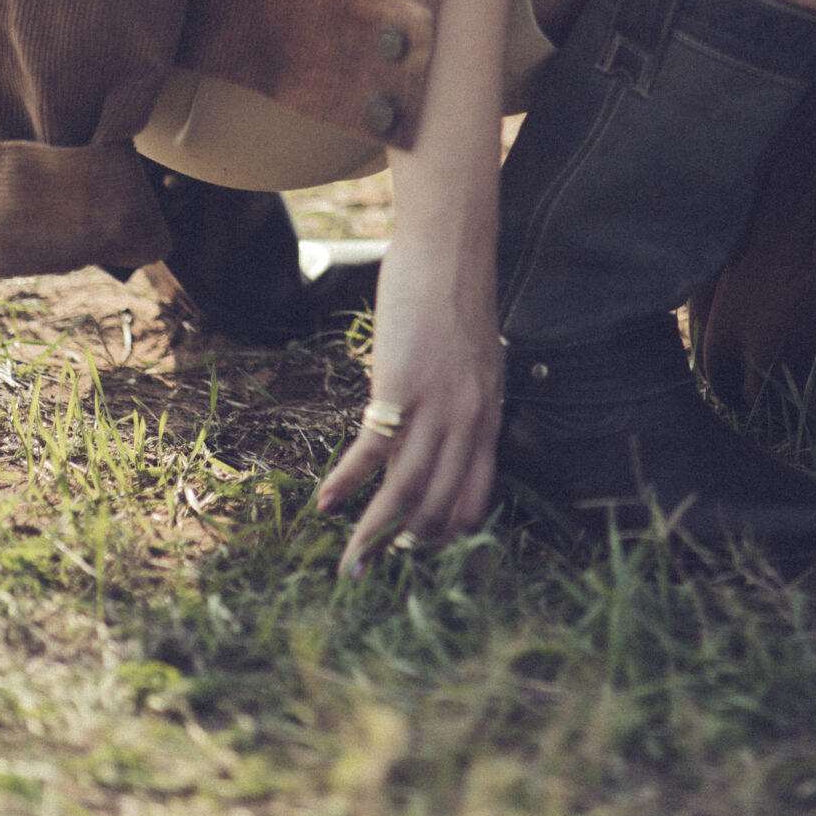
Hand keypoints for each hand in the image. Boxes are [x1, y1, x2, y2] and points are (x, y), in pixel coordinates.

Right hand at [314, 219, 503, 575]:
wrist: (450, 248)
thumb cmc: (458, 296)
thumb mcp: (476, 359)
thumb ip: (464, 399)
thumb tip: (441, 428)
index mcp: (489, 416)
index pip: (474, 499)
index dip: (446, 533)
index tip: (418, 551)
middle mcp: (469, 422)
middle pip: (437, 507)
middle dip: (405, 548)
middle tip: (374, 567)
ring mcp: (436, 409)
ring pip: (406, 493)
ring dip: (373, 537)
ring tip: (350, 565)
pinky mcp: (401, 390)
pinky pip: (371, 454)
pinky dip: (346, 485)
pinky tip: (326, 503)